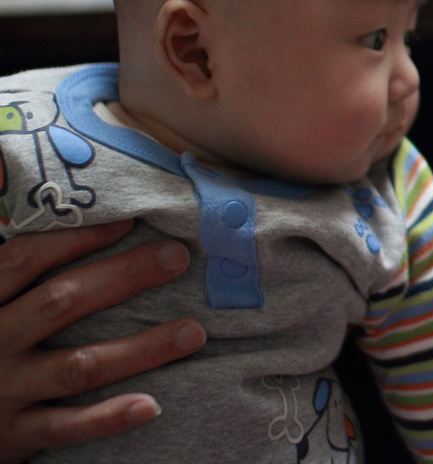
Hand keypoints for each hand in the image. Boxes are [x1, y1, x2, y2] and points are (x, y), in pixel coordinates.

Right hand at [0, 220, 205, 462]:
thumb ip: (26, 285)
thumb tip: (106, 234)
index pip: (24, 260)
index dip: (74, 238)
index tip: (128, 222)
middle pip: (61, 302)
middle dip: (124, 276)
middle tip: (178, 257)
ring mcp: (5, 389)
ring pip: (79, 365)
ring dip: (140, 350)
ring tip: (193, 333)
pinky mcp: (16, 433)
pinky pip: (66, 426)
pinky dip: (107, 418)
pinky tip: (150, 405)